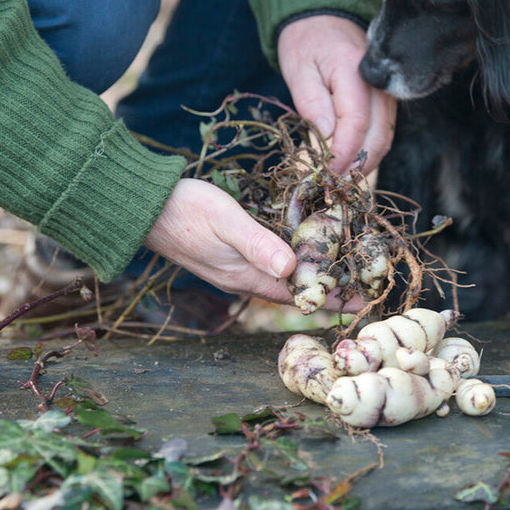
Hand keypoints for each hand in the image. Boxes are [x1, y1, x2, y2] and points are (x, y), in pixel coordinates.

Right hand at [144, 178, 367, 311]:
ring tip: (340, 273)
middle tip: (362, 286)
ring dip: (311, 279)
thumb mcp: (227, 222)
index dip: (334, 297)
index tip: (364, 300)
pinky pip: (268, 268)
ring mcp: (234, 270)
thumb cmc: (186, 210)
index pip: (301, 294)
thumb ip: (258, 245)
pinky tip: (299, 255)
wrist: (145, 209)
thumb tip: (291, 269)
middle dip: (329, 291)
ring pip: (282, 280)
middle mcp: (244, 279)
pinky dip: (291, 265)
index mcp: (248, 276)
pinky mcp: (227, 257)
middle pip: (296, 291)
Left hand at [278, 14, 395, 173]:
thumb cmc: (306, 42)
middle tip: (333, 188)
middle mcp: (379, 85)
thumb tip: (327, 139)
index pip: (356, 123)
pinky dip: (369, 152)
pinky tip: (349, 165)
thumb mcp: (298, 68)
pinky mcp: (386, 102)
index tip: (325, 173)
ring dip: (365, 164)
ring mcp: (386, 94)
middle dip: (357, 167)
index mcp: (355, 72)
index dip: (343, 154)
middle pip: (379, 136)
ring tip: (340, 182)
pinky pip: (383, 132)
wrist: (324, 18)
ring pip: (385, 138)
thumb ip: (312, 103)